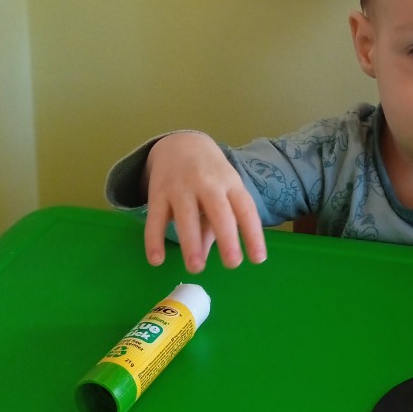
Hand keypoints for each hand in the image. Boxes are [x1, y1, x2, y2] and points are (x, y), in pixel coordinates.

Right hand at [143, 132, 266, 272]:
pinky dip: (154, 239)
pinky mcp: (158, 192)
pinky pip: (155, 218)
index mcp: (230, 184)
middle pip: (219, 210)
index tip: (258, 259)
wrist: (181, 143)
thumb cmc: (210, 176)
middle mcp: (208, 184)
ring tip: (196, 268)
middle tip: (232, 264)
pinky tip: (156, 260)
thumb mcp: (222, 193)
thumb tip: (205, 254)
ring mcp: (181, 187)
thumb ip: (214, 225)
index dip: (253, 233)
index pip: (245, 209)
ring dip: (191, 242)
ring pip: (186, 215)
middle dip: (227, 237)